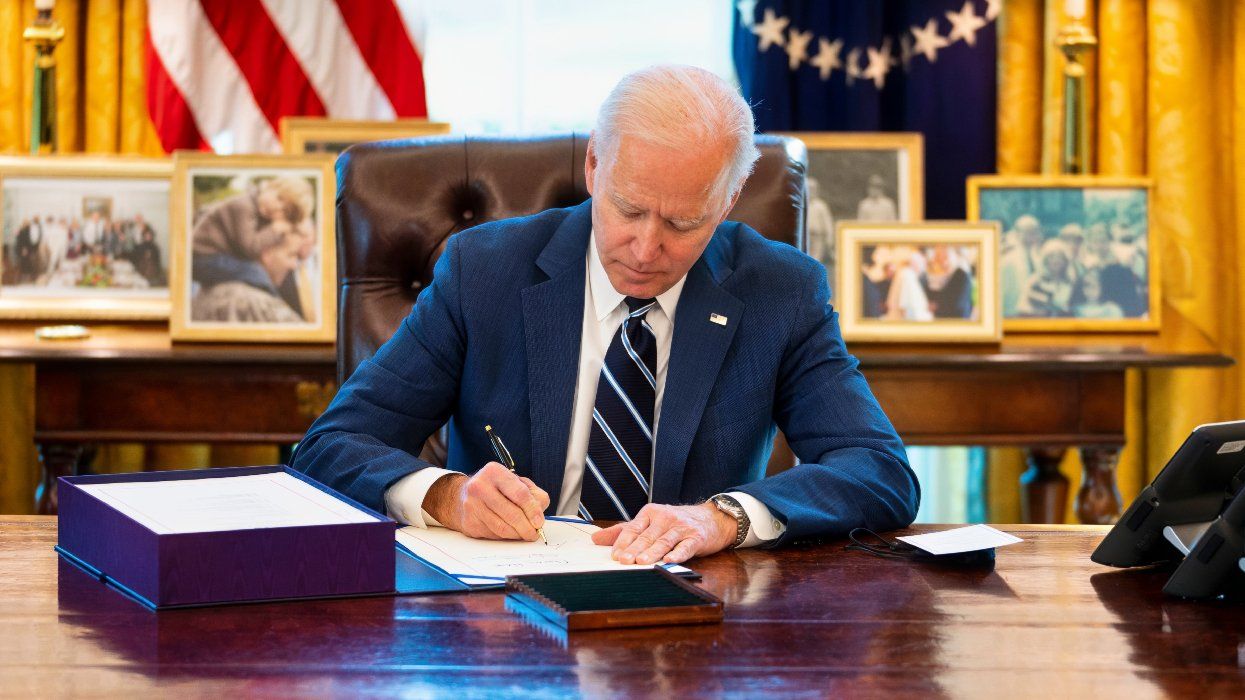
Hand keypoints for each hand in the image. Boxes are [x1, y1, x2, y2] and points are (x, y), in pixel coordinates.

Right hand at [424, 462, 549, 540]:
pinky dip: (505, 537)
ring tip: (525, 534)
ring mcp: (472, 505)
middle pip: (511, 513)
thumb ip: (533, 494)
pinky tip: (509, 532)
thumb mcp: (515, 482)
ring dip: (517, 535)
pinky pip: (493, 534)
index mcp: (494, 472)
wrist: (461, 497)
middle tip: (534, 533)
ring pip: (502, 527)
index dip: (533, 510)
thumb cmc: (495, 489)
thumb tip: (539, 514)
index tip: (539, 521)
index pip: (519, 493)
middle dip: (527, 527)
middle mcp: (480, 487)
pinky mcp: (469, 522)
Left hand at [590, 502, 736, 564]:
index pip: (633, 528)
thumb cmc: (676, 522)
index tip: (614, 555)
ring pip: (664, 541)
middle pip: (647, 536)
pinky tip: (669, 560)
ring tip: (641, 563)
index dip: (623, 542)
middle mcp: (665, 518)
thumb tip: (595, 538)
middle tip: (623, 561)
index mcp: (650, 513)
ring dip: (652, 552)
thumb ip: (623, 530)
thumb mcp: (649, 521)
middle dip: (634, 549)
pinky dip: (677, 553)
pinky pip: (685, 546)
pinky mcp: (696, 537)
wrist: (712, 518)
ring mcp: (681, 527)